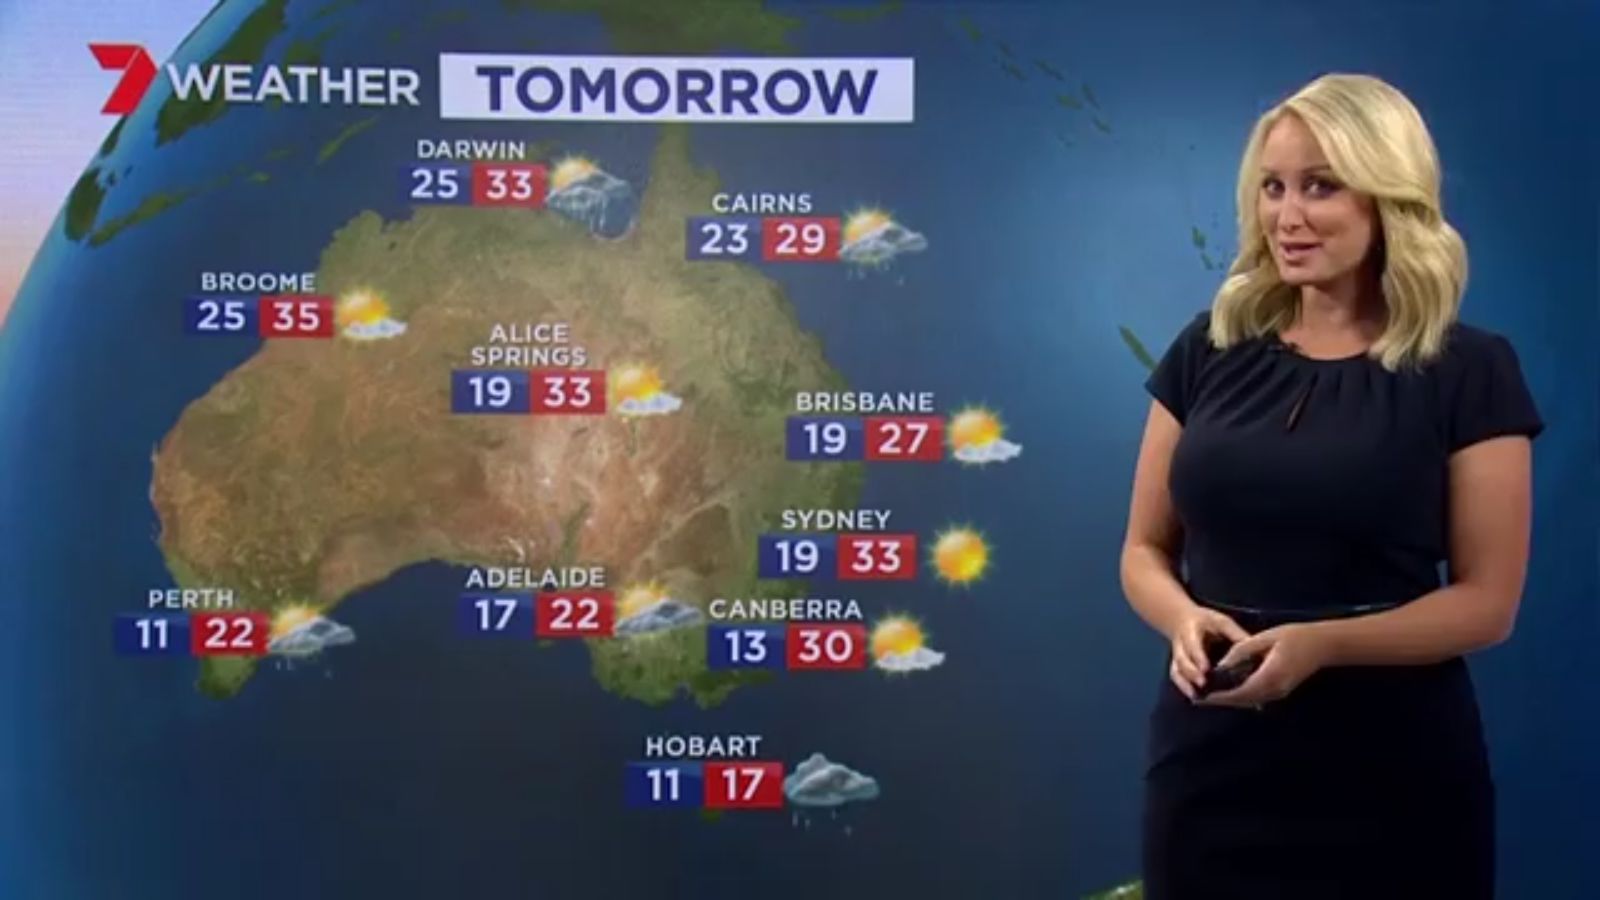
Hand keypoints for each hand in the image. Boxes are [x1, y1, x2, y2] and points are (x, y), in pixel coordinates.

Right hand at [1167, 605, 1249, 700]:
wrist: (1183, 620)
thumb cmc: (1207, 623)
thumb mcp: (1222, 623)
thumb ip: (1236, 635)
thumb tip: (1256, 651)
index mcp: (1192, 631)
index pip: (1193, 645)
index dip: (1198, 657)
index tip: (1206, 669)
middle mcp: (1181, 645)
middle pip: (1182, 660)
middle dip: (1191, 672)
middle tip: (1203, 683)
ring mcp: (1177, 656)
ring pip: (1177, 670)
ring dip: (1185, 683)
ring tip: (1196, 696)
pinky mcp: (1177, 665)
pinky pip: (1176, 677)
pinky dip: (1183, 687)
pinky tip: (1193, 697)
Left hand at [1201, 623, 1331, 707]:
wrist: (1323, 645)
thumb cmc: (1294, 636)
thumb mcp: (1264, 638)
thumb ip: (1241, 652)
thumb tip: (1220, 666)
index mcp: (1269, 676)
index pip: (1240, 693)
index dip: (1220, 697)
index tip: (1202, 698)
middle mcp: (1274, 690)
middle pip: (1243, 701)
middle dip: (1222, 701)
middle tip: (1199, 699)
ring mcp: (1279, 693)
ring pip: (1250, 702)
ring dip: (1231, 701)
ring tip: (1210, 696)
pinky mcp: (1282, 691)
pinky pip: (1257, 698)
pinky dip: (1242, 697)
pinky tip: (1230, 690)